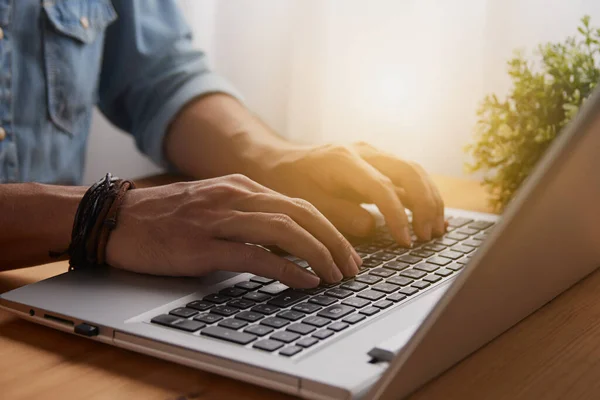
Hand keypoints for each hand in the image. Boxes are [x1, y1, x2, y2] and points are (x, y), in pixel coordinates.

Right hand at [105, 174, 360, 286]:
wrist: (115, 218)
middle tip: (353, 266)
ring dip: (319, 254)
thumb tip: (284, 239)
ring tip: (337, 276)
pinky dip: (287, 269)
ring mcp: (219, 219)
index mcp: (241, 187)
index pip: (299, 204)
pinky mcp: (203, 245)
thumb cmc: (165, 216)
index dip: (329, 228)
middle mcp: (235, 197)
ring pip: (285, 231)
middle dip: (334, 241)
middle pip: (301, 214)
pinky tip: (305, 281)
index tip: (346, 250)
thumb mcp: (214, 204)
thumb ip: (247, 215)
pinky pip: (255, 256)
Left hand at [258, 142, 444, 244]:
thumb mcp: (307, 203)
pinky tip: (432, 216)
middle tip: (426, 237)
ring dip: (430, 199)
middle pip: (408, 171)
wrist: (278, 161)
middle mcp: (363, 151)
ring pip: (414, 170)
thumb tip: (372, 226)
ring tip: (437, 230)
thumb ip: (340, 215)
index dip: (397, 216)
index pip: (381, 187)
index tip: (406, 241)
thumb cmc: (289, 183)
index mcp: (343, 160)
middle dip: (424, 204)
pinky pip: (407, 175)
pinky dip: (423, 194)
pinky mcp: (377, 162)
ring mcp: (372, 154)